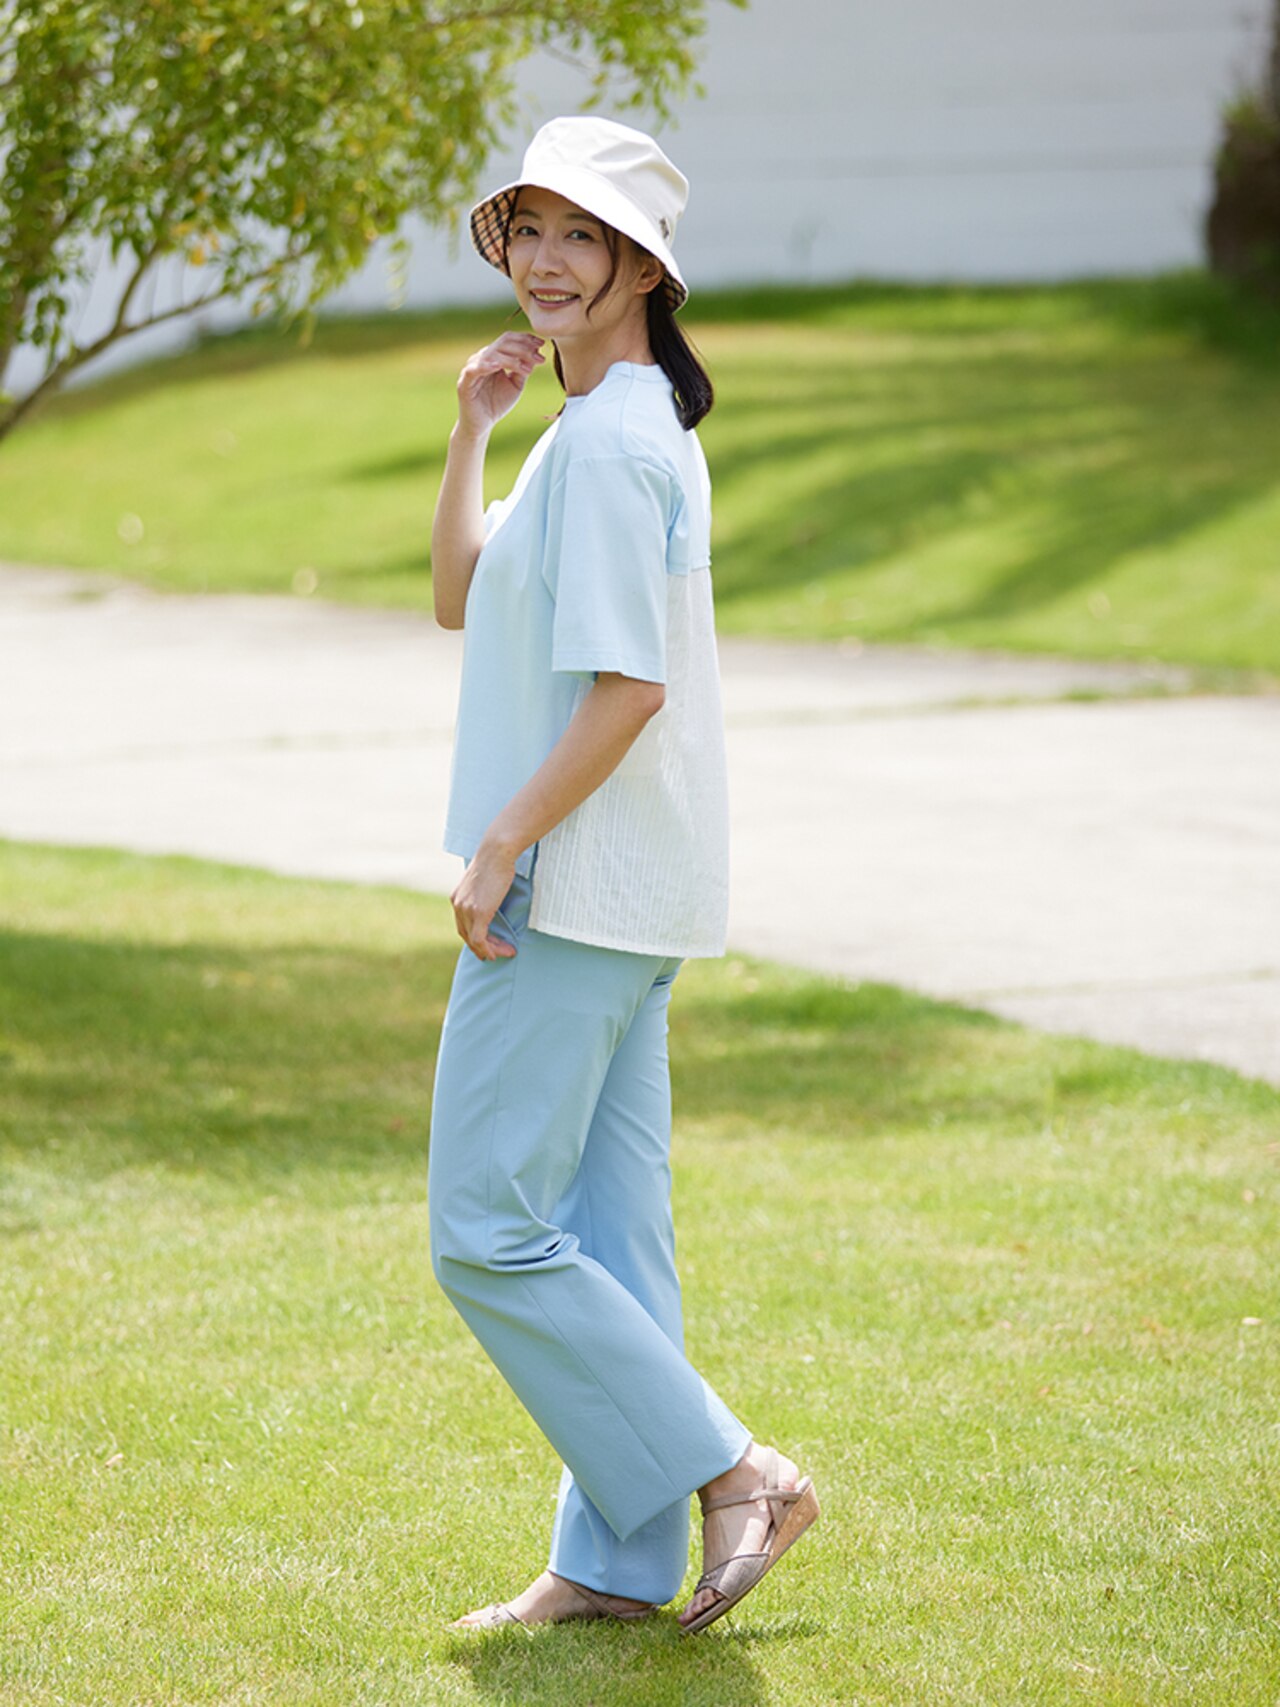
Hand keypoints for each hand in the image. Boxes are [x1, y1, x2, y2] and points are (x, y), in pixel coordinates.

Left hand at [450, 845, 518, 960]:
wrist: (496, 852)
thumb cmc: (495, 862)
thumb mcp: (483, 882)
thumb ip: (481, 895)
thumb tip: (491, 903)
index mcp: (456, 898)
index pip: (462, 926)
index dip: (475, 939)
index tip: (489, 944)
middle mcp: (458, 905)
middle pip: (466, 936)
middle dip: (482, 948)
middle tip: (497, 953)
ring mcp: (467, 910)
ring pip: (474, 941)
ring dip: (490, 950)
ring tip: (506, 952)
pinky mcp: (479, 912)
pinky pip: (480, 939)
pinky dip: (490, 949)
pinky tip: (500, 952)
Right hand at [456, 333, 546, 437]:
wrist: (483, 425)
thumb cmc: (497, 403)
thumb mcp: (516, 384)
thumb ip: (523, 368)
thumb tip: (536, 352)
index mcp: (493, 356)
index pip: (508, 340)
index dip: (525, 339)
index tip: (542, 343)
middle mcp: (482, 358)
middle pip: (502, 344)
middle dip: (523, 348)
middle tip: (539, 356)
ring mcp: (472, 368)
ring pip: (491, 354)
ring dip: (512, 360)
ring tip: (527, 369)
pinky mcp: (464, 383)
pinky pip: (474, 370)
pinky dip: (485, 366)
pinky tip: (497, 366)